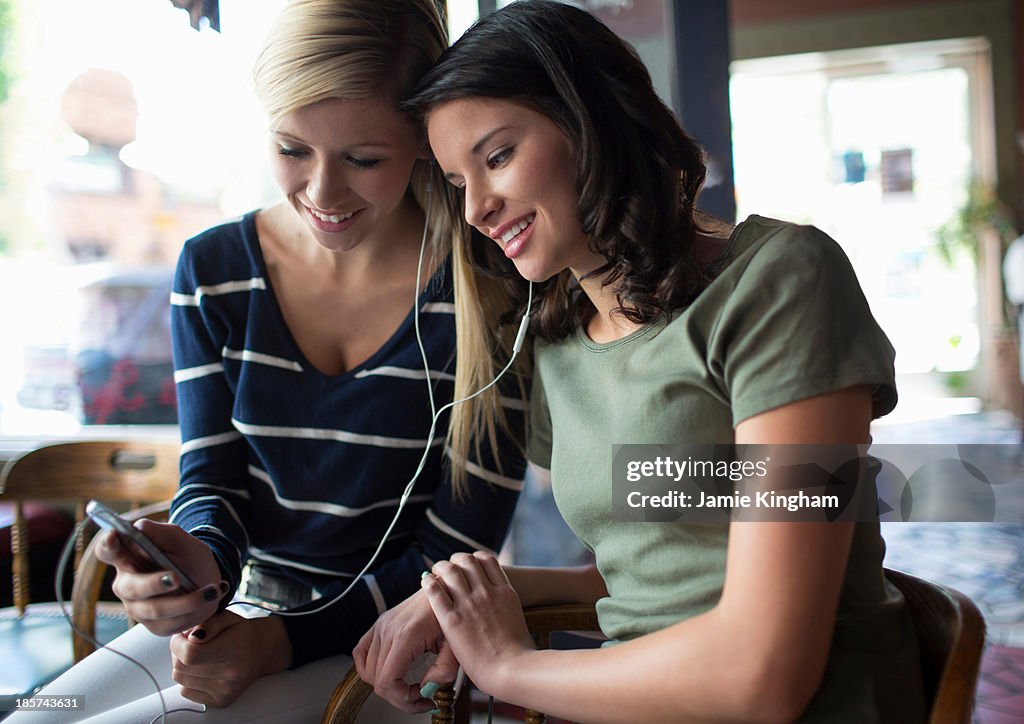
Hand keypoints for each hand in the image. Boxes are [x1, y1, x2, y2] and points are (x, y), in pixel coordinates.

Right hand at [96, 520, 226, 634]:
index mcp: (127, 558)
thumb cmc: (188, 556)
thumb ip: (157, 532)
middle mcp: (126, 585)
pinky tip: (209, 598)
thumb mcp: (178, 538)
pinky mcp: (154, 625)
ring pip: (154, 609)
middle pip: (132, 587)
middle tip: (176, 577)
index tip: (114, 536)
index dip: (107, 545)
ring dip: (186, 601)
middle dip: (154, 583)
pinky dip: (194, 611)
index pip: (107, 551)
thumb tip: (137, 528)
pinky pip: (170, 623)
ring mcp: (138, 607)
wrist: (208, 580)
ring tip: (210, 590)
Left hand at [170, 611, 292, 706]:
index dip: (177, 644)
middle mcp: (230, 674)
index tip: (181, 635)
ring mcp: (226, 690)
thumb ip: (207, 623)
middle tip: (189, 642)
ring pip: (180, 679)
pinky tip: (202, 669)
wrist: (264, 651)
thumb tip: (188, 638)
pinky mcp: (221, 701)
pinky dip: (188, 679)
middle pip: (181, 667)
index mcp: (233, 649)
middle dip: (178, 651)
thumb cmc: (242, 632)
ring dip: (182, 665)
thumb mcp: (227, 617)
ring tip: (197, 655)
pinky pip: (186, 692)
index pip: (191, 654)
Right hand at [353, 587, 458, 712]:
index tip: (422, 699)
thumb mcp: (456, 644)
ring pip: (367, 671)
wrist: (446, 585)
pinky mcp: (379, 624)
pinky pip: (360, 653)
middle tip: (421, 698)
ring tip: (409, 687)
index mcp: (407, 635)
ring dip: (387, 686)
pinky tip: (389, 673)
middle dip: (399, 697)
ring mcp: (381, 626)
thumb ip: (444, 671)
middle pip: (377, 680)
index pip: (387, 681)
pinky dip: (368, 669)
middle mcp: (389, 630)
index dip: (403, 699)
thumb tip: (427, 690)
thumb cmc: (453, 611)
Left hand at [421, 552, 534, 693]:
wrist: (513, 669)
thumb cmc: (520, 655)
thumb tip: (506, 616)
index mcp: (505, 592)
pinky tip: (426, 581)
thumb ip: (508, 612)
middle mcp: (486, 592)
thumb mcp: (519, 622)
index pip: (487, 560)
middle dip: (456, 560)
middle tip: (449, 567)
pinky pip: (435, 592)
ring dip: (441, 567)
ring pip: (450, 571)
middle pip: (467, 560)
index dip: (475, 558)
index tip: (469, 565)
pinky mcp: (452, 620)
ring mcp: (469, 604)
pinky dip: (429, 582)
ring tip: (436, 572)